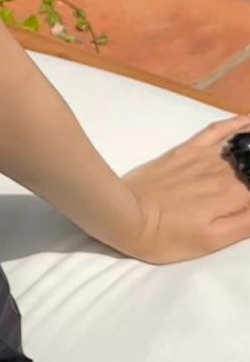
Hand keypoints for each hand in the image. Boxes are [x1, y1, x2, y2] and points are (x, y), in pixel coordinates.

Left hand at [118, 114, 249, 263]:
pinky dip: (234, 124)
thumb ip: (247, 223)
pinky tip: (247, 120)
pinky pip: (215, 131)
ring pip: (243, 144)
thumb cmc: (168, 236)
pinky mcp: (185, 150)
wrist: (125, 215)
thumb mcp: (213, 241)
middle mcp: (225, 172)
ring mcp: (204, 157)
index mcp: (235, 196)